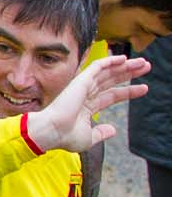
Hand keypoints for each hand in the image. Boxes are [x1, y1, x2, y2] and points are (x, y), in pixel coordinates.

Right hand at [25, 52, 149, 153]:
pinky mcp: (81, 81)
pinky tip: (124, 58)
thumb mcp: (88, 138)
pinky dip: (110, 61)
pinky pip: (98, 67)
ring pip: (108, 72)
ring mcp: (83, 86)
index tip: (144, 88)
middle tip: (145, 67)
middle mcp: (85, 94)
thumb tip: (113, 130)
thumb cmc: (65, 136)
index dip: (127, 91)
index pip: (111, 95)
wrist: (51, 131)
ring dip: (125, 66)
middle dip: (129, 74)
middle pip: (112, 80)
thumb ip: (101, 133)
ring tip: (143, 62)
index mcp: (86, 107)